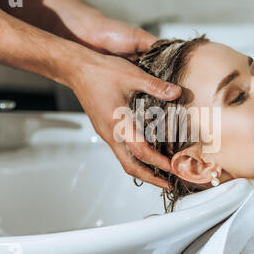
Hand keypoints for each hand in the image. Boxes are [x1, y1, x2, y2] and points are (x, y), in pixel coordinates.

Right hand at [46, 0, 180, 187]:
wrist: (76, 69)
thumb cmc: (100, 72)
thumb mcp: (131, 76)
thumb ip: (155, 86)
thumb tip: (177, 92)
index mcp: (117, 124)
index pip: (141, 152)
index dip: (159, 163)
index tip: (174, 169)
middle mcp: (110, 134)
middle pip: (130, 166)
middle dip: (150, 178)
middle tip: (168, 184)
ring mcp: (106, 133)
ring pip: (125, 160)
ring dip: (143, 169)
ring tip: (161, 172)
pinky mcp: (105, 129)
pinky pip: (121, 150)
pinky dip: (136, 158)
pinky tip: (147, 152)